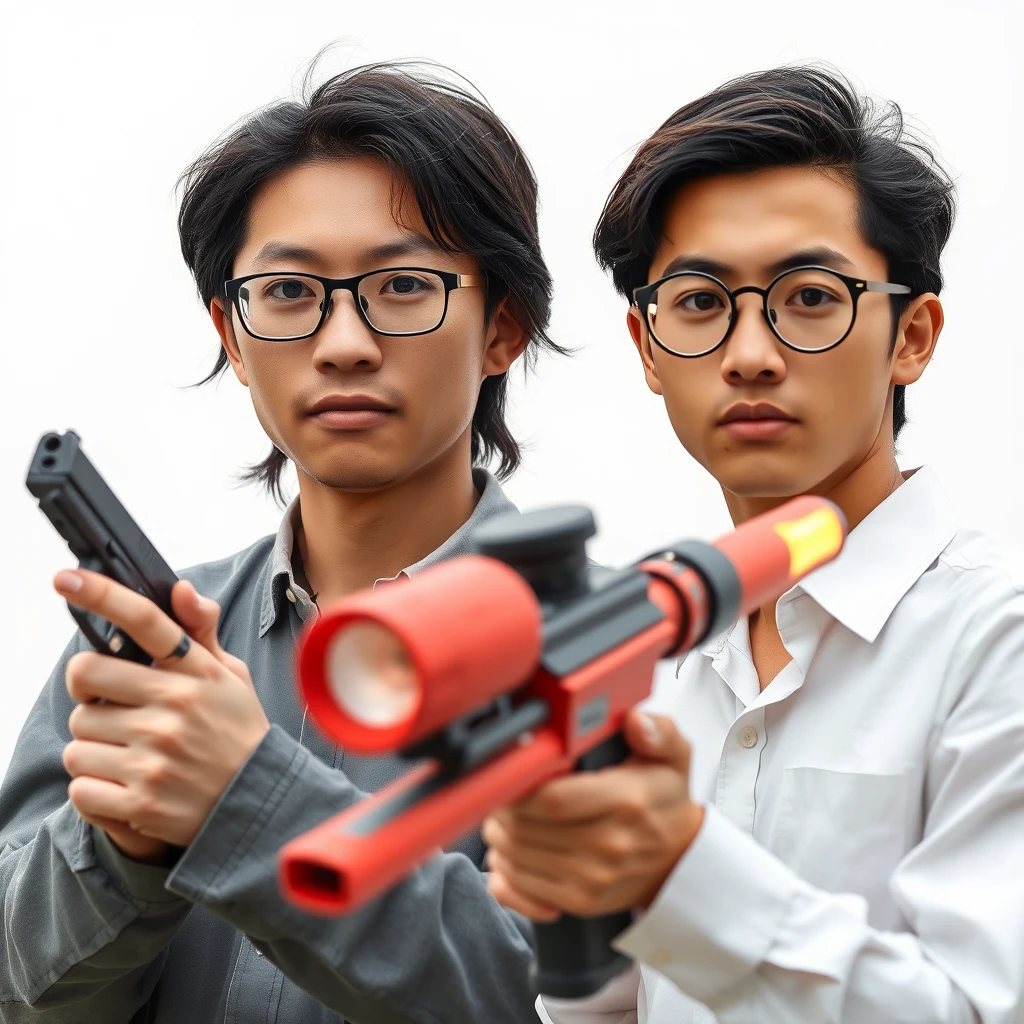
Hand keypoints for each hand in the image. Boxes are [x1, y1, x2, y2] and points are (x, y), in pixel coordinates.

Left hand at [57, 569, 269, 863]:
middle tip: (109, 703)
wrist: (256, 803)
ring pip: (77, 738)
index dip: (103, 595)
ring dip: (93, 747)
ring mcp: (155, 756)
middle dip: (88, 690)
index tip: (67, 578)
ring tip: (130, 753)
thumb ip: (199, 633)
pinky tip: (125, 784)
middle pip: (86, 676)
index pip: (146, 621)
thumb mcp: (229, 677)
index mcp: (196, 673)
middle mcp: (174, 709)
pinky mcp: (139, 801)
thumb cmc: (236, 731)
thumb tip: (181, 589)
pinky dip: (94, 788)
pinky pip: (79, 786)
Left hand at [482, 710, 703, 920]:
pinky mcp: (581, 903)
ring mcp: (594, 879)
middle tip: (500, 796)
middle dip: (502, 810)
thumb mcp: (674, 756)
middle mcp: (609, 844)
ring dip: (498, 837)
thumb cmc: (665, 800)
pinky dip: (503, 873)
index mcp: (626, 801)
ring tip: (503, 819)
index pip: (553, 799)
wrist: (680, 859)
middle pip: (528, 829)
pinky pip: (522, 892)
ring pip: (519, 859)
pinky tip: (507, 855)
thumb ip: (658, 731)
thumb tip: (635, 722)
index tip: (511, 776)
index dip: (519, 789)